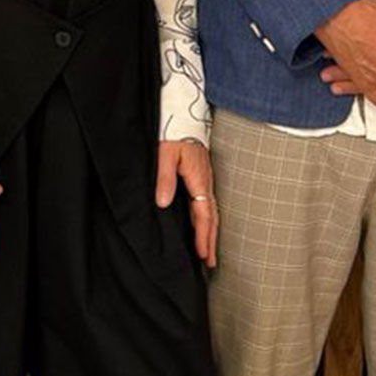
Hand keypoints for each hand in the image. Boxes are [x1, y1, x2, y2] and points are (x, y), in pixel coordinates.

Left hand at [156, 139, 219, 265]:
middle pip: (211, 217)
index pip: (203, 214)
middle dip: (211, 241)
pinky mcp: (200, 176)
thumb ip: (164, 178)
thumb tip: (164, 204)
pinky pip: (206, 203)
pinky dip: (206, 219)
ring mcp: (205, 179)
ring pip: (210, 211)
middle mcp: (205, 182)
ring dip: (210, 232)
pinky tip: (201, 226)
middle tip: (210, 263)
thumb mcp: (164, 155)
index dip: (203, 236)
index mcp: (198, 179)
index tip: (203, 255)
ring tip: (208, 251)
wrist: (183, 112)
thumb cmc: (173, 132)